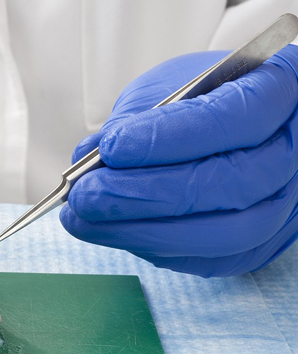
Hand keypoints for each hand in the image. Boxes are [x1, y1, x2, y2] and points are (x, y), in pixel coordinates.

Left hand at [60, 45, 297, 276]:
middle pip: (230, 186)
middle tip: (86, 195)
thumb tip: (92, 158)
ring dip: (143, 232)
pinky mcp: (259, 245)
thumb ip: (138, 119)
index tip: (111, 148)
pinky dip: (154, 248)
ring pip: (225, 235)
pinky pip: (210, 260)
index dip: (167, 138)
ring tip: (85, 220)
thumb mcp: (173, 85)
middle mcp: (293, 154)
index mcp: (279, 93)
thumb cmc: (205, 99)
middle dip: (146, 195)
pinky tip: (115, 231)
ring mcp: (284, 206)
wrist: (240, 126)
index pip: (232, 119)